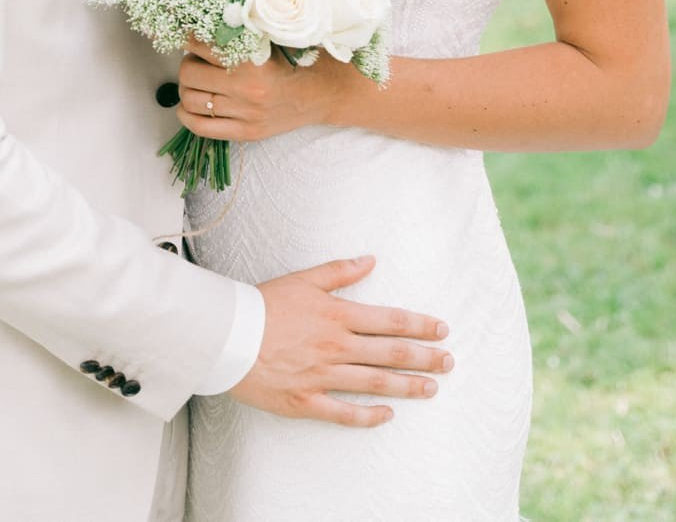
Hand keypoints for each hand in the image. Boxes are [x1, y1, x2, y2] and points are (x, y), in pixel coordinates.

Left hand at [176, 41, 346, 142]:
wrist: (322, 93)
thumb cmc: (295, 60)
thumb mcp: (269, 39)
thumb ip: (239, 31)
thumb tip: (201, 20)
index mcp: (253, 61)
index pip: (201, 45)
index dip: (188, 37)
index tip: (184, 32)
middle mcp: (247, 90)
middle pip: (189, 74)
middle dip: (187, 64)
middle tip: (196, 59)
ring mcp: (245, 115)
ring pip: (191, 100)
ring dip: (187, 88)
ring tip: (197, 80)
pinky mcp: (245, 133)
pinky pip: (200, 127)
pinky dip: (186, 115)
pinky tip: (188, 105)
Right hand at [232, 256, 451, 426]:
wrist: (225, 336)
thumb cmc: (263, 304)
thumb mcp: (303, 279)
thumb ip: (340, 271)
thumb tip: (371, 260)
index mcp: (338, 316)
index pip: (390, 321)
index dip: (420, 326)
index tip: (442, 331)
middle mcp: (336, 347)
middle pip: (391, 353)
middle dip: (424, 358)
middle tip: (449, 362)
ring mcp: (322, 376)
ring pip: (374, 383)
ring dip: (406, 386)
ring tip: (431, 388)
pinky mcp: (305, 401)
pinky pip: (343, 413)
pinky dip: (367, 416)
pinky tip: (387, 415)